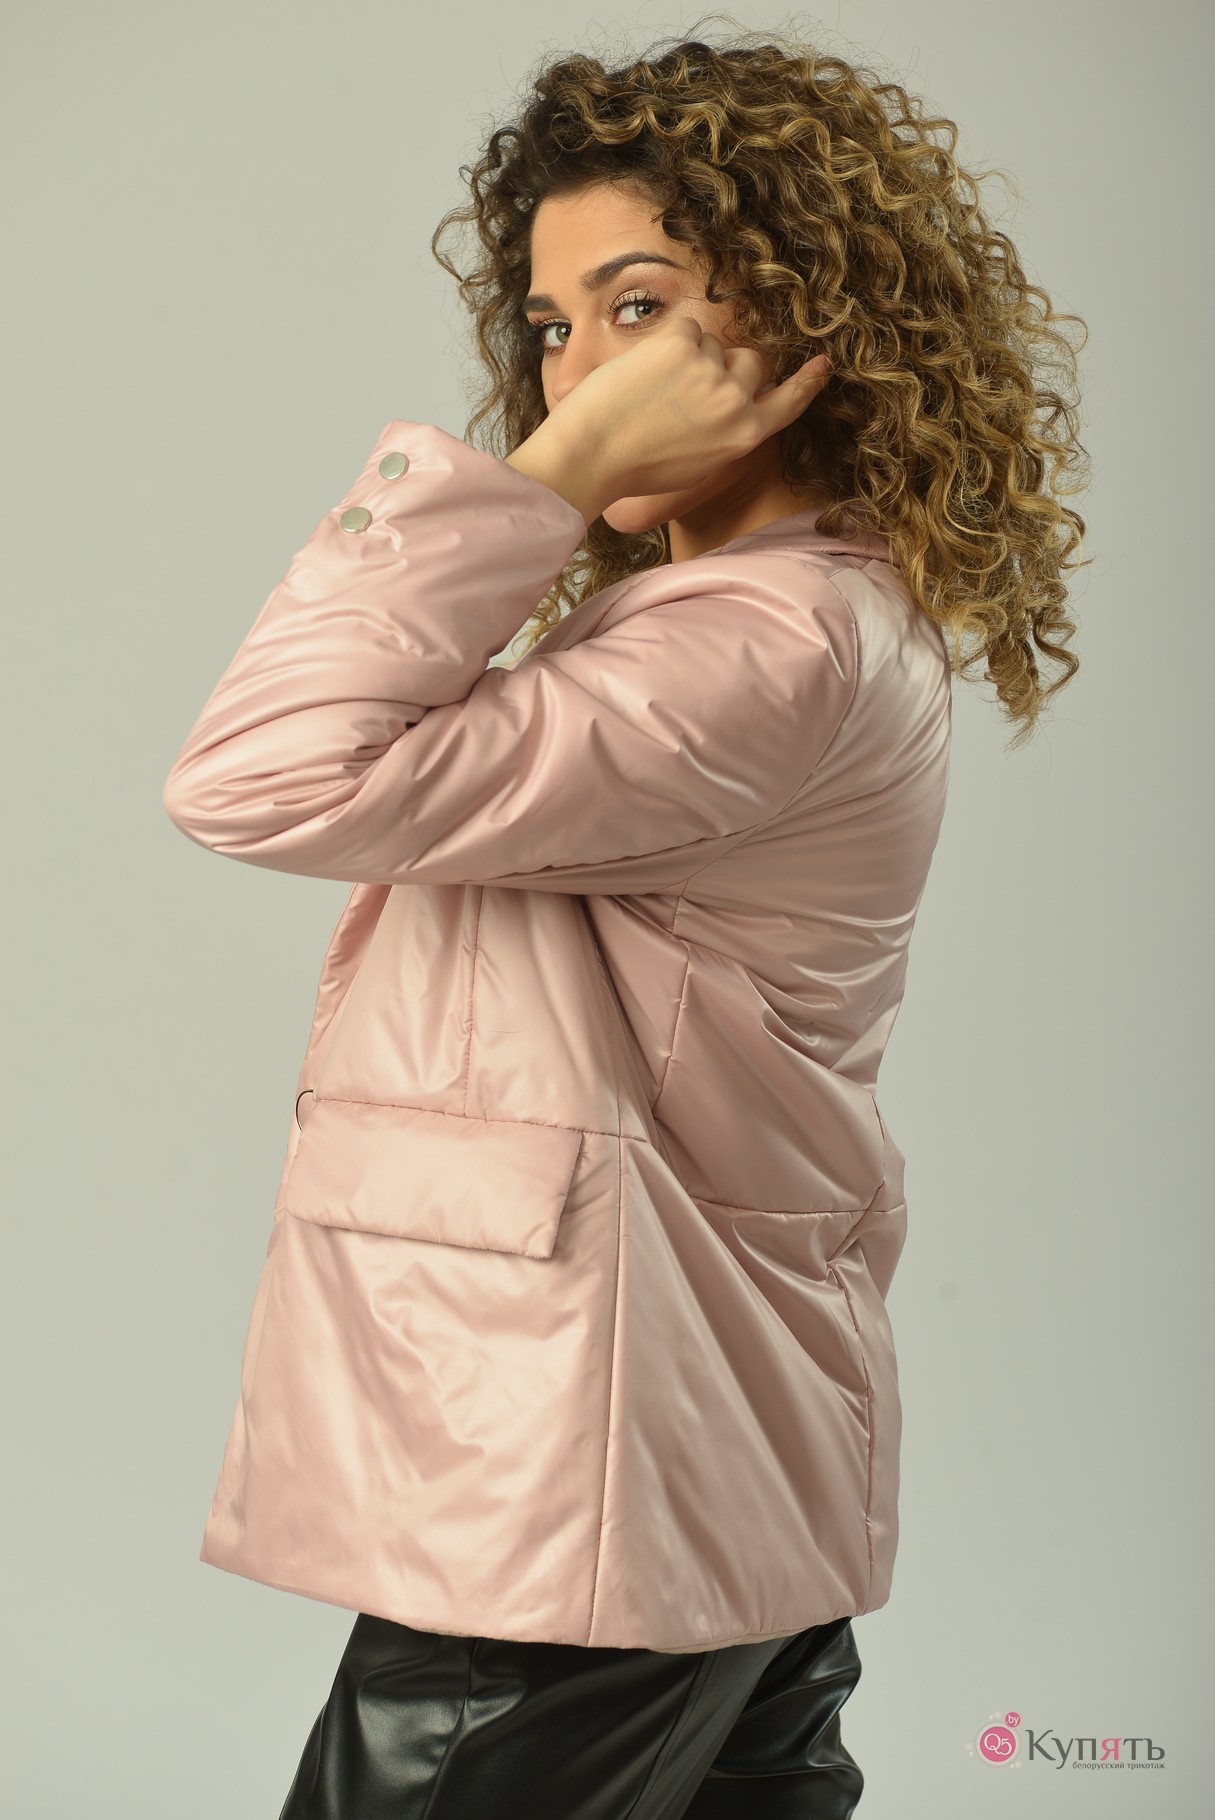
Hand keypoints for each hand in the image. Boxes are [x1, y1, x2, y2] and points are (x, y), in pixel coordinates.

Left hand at [532, 317, 831, 517]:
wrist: (592, 457)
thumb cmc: (636, 468)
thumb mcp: (698, 465)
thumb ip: (726, 432)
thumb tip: (737, 401)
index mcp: (743, 437)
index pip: (787, 403)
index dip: (806, 382)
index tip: (823, 364)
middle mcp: (736, 403)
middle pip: (749, 362)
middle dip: (725, 366)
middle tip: (685, 386)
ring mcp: (711, 371)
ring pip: (714, 343)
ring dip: (691, 355)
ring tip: (655, 389)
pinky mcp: (681, 345)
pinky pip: (687, 326)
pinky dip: (668, 342)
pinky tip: (645, 370)